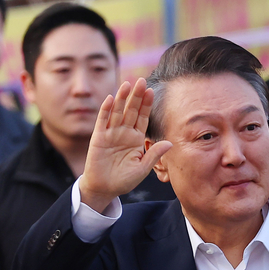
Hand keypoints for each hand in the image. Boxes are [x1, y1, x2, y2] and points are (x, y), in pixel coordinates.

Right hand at [81, 79, 172, 212]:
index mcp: (136, 138)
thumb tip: (170, 143)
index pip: (142, 118)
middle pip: (131, 111)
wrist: (104, 189)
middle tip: (141, 80)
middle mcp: (124, 133)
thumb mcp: (142, 168)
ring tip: (127, 84)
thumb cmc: (124, 180)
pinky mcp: (98, 138)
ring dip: (122, 98)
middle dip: (136, 96)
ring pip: (117, 112)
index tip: (152, 91)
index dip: (146, 105)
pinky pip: (102, 122)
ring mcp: (111, 134)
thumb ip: (154, 154)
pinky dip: (106, 110)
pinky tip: (111, 99)